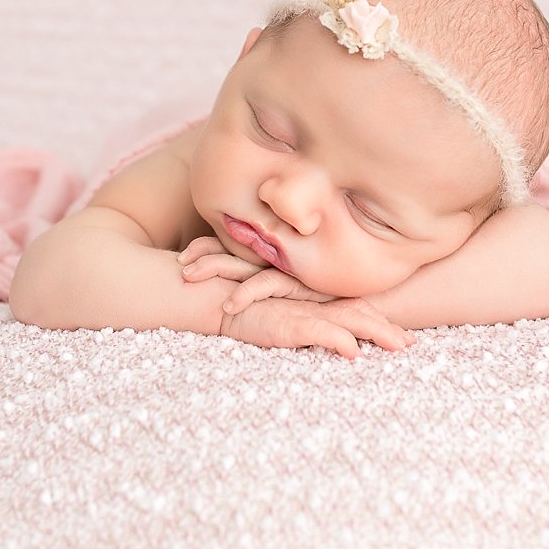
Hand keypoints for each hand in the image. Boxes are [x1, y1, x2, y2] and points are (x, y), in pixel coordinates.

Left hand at [178, 236, 331, 313]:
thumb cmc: (333, 291)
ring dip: (212, 267)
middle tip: (178, 263)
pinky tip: (227, 305)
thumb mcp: (296, 286)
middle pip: (230, 249)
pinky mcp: (298, 282)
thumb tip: (238, 287)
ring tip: (187, 275)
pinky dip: (244, 294)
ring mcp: (285, 268)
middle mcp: (275, 258)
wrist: (370, 295)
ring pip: (241, 263)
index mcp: (270, 255)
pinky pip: (265, 285)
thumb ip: (271, 281)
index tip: (184, 255)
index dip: (206, 246)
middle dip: (201, 254)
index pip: (231, 243)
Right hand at [219, 295, 415, 359]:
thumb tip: (334, 346)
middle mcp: (315, 304)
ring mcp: (304, 312)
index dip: (381, 322)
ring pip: (349, 320)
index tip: (404, 339)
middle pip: (360, 313)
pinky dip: (338, 339)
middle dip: (388, 329)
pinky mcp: (289, 323)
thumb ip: (306, 328)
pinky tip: (354, 351)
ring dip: (376, 332)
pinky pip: (319, 331)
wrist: (218, 300)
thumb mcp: (282, 320)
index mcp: (316, 304)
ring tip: (399, 346)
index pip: (355, 309)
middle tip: (412, 345)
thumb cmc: (248, 311)